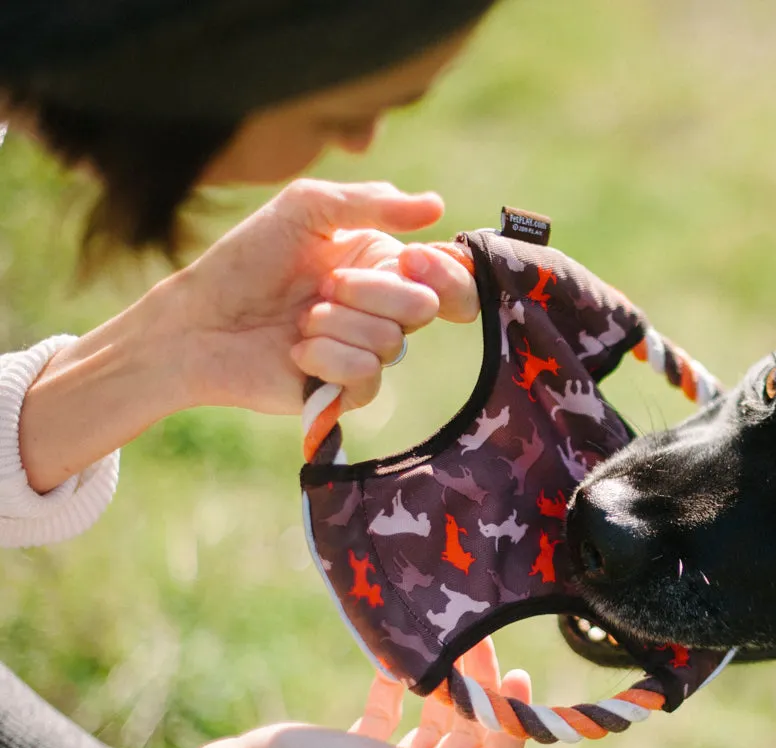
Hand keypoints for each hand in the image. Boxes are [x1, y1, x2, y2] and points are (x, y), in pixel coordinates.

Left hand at [145, 178, 480, 413]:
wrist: (198, 321)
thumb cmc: (247, 259)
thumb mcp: (306, 209)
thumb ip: (372, 202)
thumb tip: (437, 206)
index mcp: (383, 264)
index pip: (450, 275)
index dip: (445, 272)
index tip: (412, 259)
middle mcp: (383, 309)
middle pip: (426, 307)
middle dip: (373, 292)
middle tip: (324, 285)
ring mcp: (367, 351)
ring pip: (392, 341)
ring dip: (335, 324)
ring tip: (299, 319)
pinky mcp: (347, 390)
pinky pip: (367, 376)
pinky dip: (326, 357)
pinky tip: (295, 350)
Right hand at [202, 638, 529, 747]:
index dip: (509, 719)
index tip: (516, 673)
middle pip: (464, 736)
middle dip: (477, 691)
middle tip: (478, 642)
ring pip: (430, 725)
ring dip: (443, 687)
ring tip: (446, 645)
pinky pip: (387, 719)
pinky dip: (395, 692)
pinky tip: (392, 665)